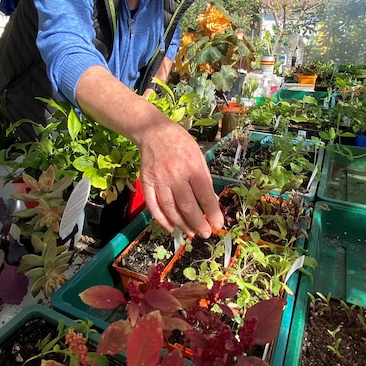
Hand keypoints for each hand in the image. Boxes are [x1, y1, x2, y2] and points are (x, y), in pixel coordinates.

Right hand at [137, 118, 222, 237]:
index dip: (213, 213)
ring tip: (191, 233)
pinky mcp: (146, 182)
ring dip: (182, 224)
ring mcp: (159, 179)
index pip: (205, 195)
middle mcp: (176, 174)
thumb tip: (211, 202)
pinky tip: (171, 227)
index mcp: (192, 166)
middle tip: (205, 234)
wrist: (154, 131)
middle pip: (188, 206)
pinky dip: (162, 219)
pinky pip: (153, 205)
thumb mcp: (198, 155)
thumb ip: (204, 178)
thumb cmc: (180, 143)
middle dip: (198, 224)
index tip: (218, 225)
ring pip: (171, 209)